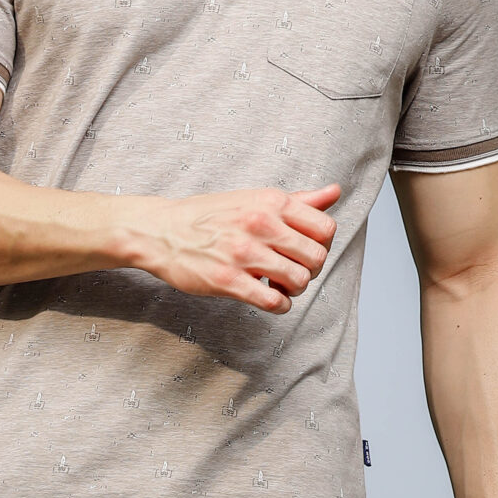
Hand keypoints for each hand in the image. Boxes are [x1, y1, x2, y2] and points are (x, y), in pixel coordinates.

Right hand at [133, 183, 340, 313]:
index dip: (322, 245)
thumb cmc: (209, 216)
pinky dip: (280, 305)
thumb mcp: (254, 199)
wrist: (161, 231)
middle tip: (292, 271)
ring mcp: (244, 254)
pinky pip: (273, 301)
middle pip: (316, 257)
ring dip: (294, 289)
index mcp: (271, 202)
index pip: (325, 229)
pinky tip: (269, 298)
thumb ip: (298, 200)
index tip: (305, 251)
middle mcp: (261, 224)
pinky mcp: (229, 281)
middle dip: (310, 270)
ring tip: (279, 285)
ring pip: (299, 281)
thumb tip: (335, 192)